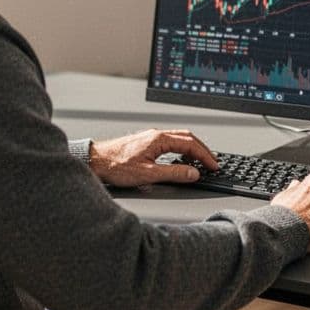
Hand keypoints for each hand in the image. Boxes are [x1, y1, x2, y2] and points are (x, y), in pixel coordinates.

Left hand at [89, 129, 218, 186]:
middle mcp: (156, 135)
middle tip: (212, 163)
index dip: (205, 156)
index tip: (214, 165)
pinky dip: (182, 150)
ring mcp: (151, 137)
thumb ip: (174, 174)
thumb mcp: (148, 174)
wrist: (96, 160)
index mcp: (159, 139)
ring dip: (193, 149)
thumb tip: (193, 173)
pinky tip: (180, 160)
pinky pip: (170, 142)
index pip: (191, 144)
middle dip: (203, 150)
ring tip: (201, 161)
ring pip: (179, 139)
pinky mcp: (146, 143)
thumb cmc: (116, 165)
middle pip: (188, 138)